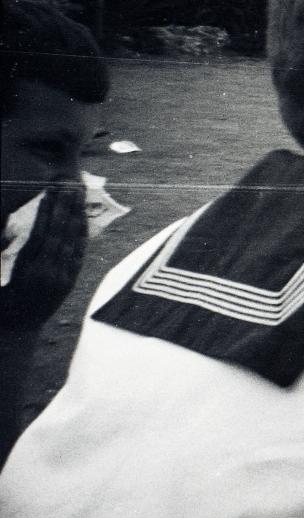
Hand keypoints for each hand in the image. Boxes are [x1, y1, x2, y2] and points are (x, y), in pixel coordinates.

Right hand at [0, 183, 87, 326]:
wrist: (15, 332)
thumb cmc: (1, 302)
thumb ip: (4, 251)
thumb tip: (10, 231)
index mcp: (26, 269)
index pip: (39, 233)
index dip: (46, 211)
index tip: (49, 192)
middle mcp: (46, 272)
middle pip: (59, 233)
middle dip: (64, 207)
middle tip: (68, 185)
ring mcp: (61, 277)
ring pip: (71, 241)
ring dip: (75, 216)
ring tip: (77, 196)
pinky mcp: (68, 282)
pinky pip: (78, 255)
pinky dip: (81, 236)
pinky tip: (82, 220)